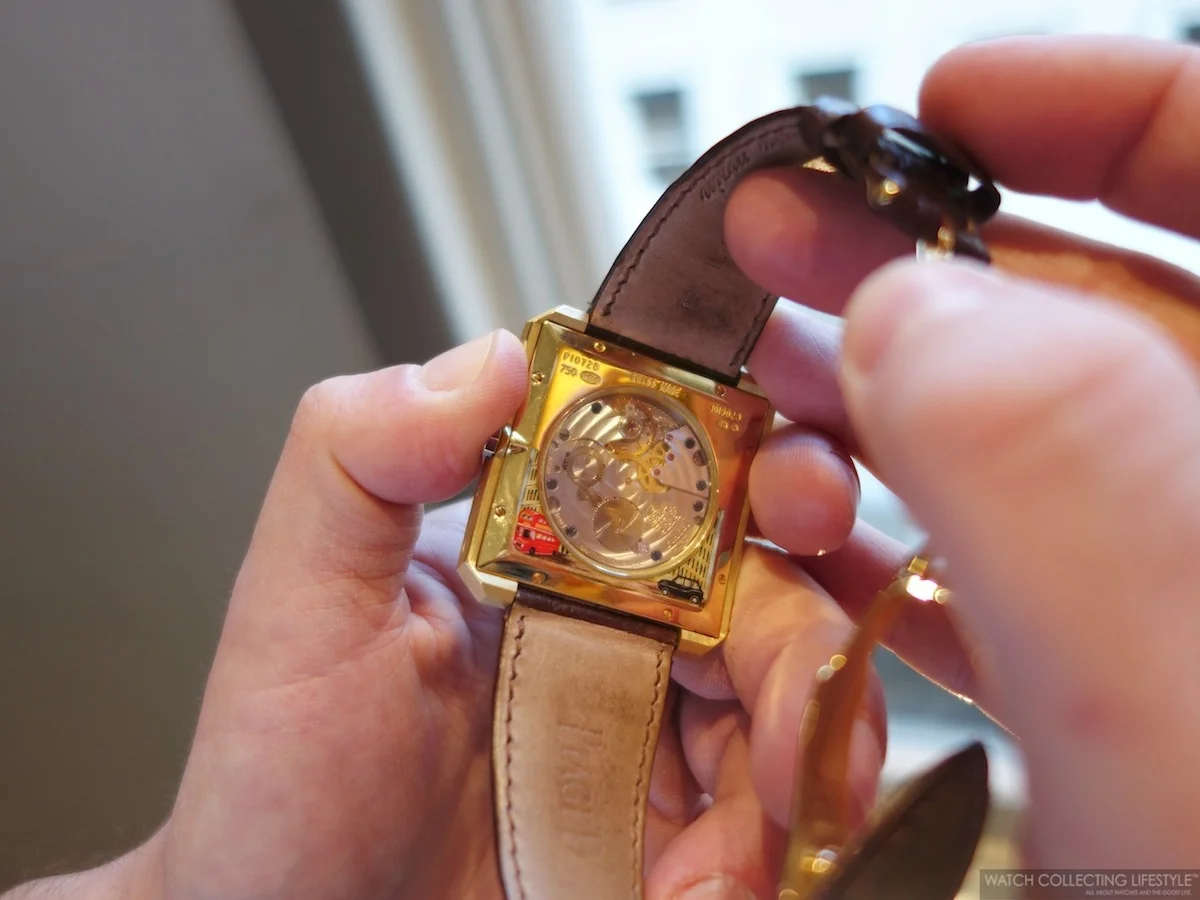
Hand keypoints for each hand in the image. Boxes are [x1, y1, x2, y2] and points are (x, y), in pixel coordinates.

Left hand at [7, 328, 875, 898]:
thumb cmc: (282, 782)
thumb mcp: (301, 603)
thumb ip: (359, 458)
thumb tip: (485, 362)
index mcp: (554, 551)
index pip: (691, 475)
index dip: (769, 469)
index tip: (801, 501)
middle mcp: (620, 629)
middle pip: (774, 597)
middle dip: (814, 645)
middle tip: (803, 718)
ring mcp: (653, 734)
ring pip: (793, 712)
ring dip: (814, 760)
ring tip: (772, 830)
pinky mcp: (674, 837)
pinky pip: (763, 828)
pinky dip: (766, 860)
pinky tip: (710, 891)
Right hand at [729, 35, 1199, 865]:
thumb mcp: (1195, 720)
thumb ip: (1067, 478)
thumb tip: (917, 315)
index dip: (1103, 108)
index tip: (943, 104)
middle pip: (1123, 310)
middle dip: (938, 258)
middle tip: (797, 247)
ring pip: (1055, 446)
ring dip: (899, 406)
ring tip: (775, 385)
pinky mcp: (1159, 703)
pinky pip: (1037, 576)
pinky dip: (924, 545)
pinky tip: (838, 543)